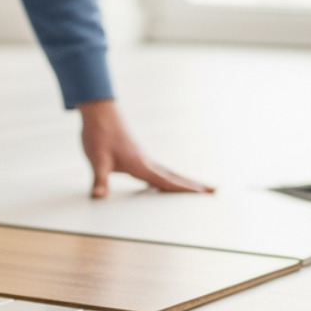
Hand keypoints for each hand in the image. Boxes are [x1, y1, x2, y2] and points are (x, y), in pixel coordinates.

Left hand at [78, 98, 211, 197]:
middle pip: (175, 176)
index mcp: (140, 165)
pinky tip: (166, 185)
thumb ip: (99, 180)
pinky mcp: (138, 157)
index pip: (166, 181)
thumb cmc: (99, 135)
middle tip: (214, 191)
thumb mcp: (97, 160)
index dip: (183, 189)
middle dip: (194, 185)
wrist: (99, 114)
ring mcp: (144, 159)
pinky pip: (159, 171)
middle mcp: (147, 162)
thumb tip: (98, 196)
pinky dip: (169, 179)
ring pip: (169, 173)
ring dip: (185, 182)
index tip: (202, 194)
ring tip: (200, 189)